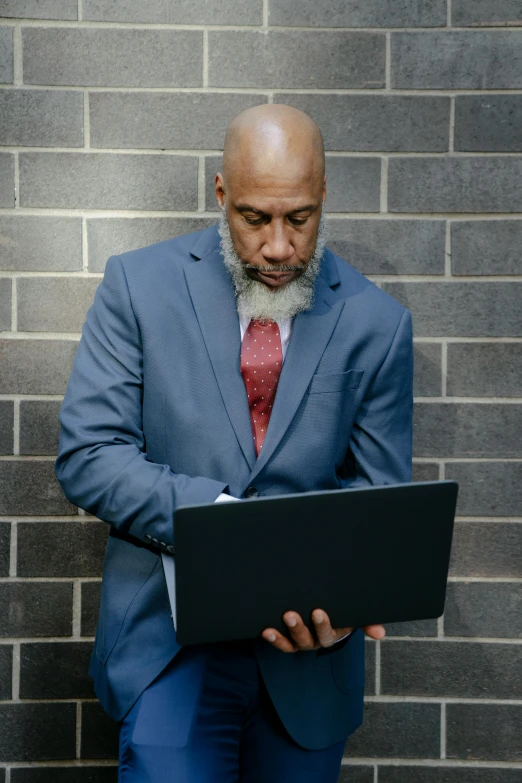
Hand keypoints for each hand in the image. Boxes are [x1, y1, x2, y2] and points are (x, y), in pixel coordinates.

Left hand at [262, 609, 384, 652]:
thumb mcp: (353, 615)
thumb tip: (380, 633)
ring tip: (280, 619)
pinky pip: (281, 643)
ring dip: (285, 633)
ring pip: (293, 642)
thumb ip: (366, 621)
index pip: (329, 633)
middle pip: (308, 639)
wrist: (328, 608)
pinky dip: (274, 639)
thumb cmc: (342, 610)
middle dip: (299, 628)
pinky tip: (266, 631)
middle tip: (291, 615)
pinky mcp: (288, 640)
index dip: (323, 625)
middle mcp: (317, 641)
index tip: (317, 611)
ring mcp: (302, 642)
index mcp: (334, 634)